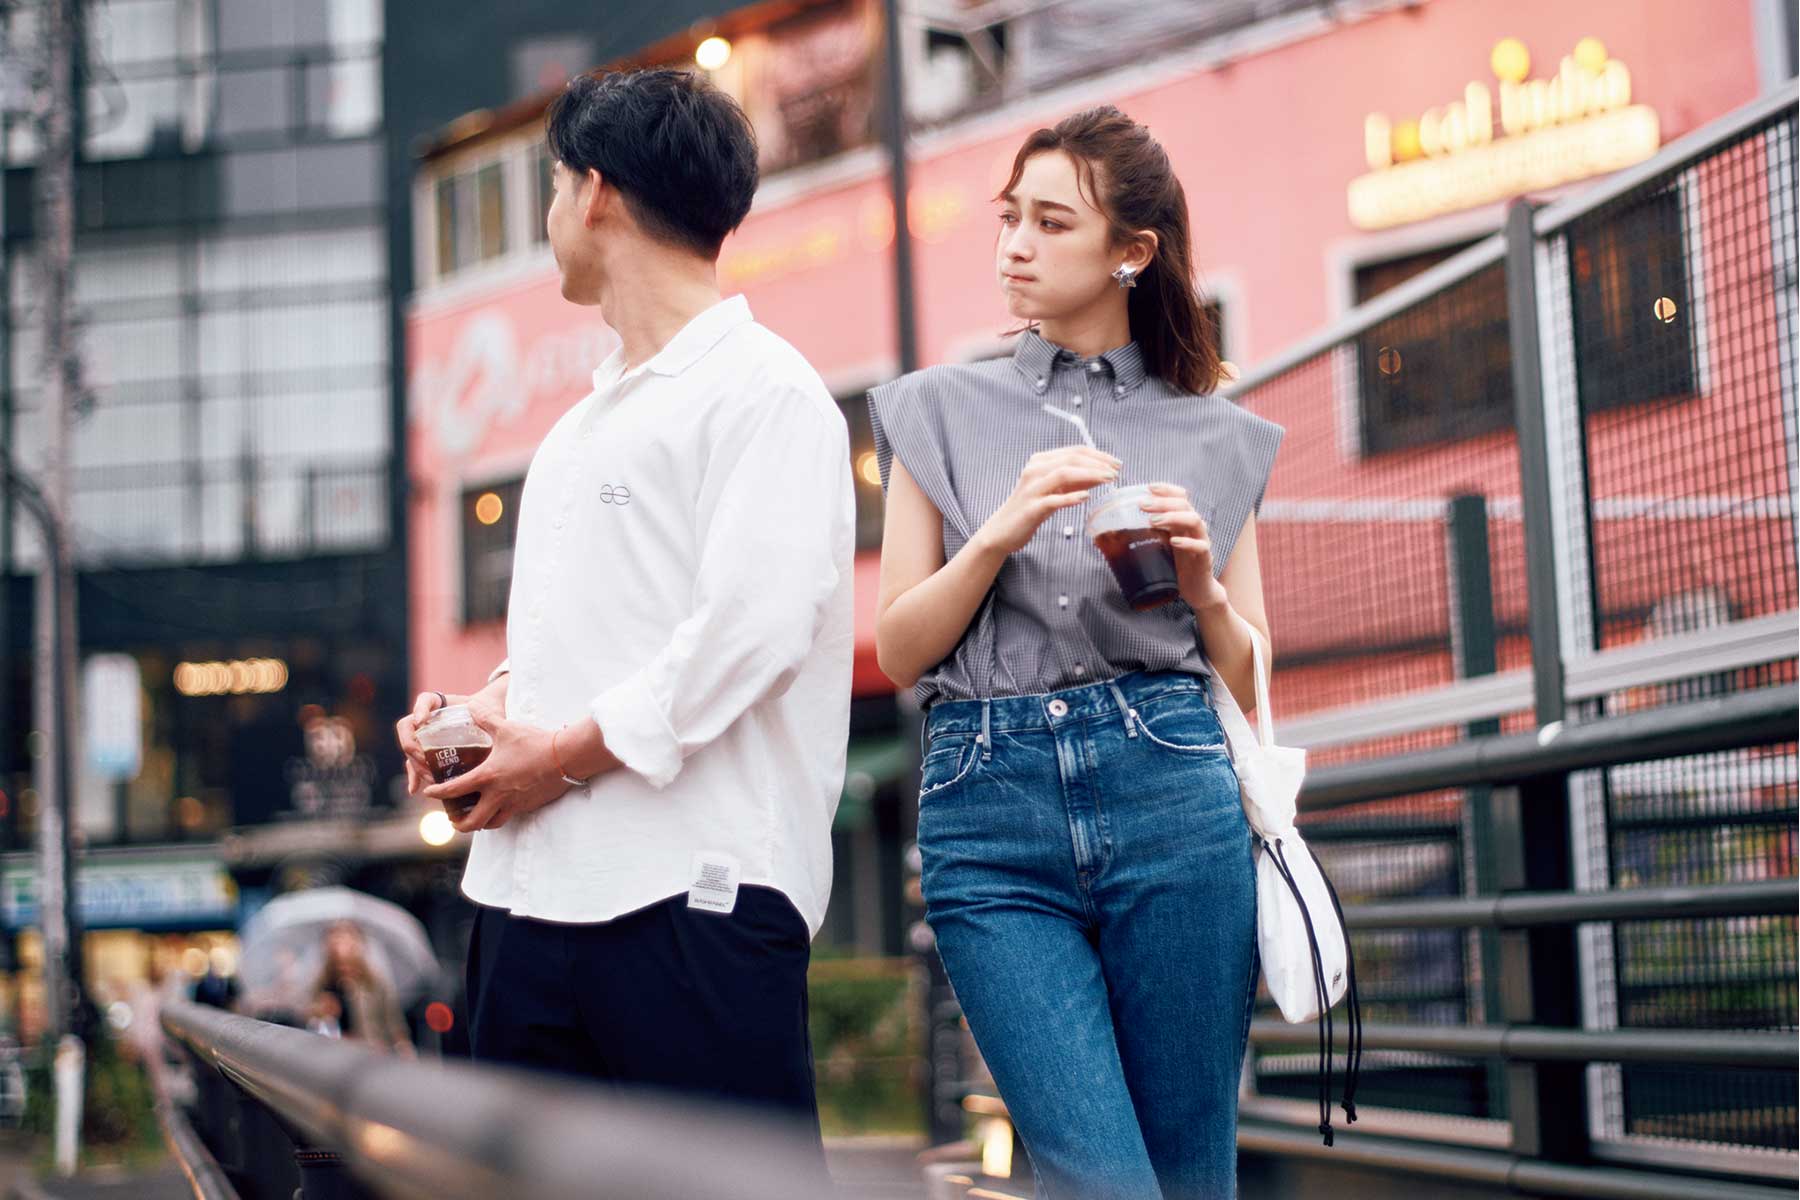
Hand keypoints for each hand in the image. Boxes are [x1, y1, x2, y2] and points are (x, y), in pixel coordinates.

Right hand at [395, 676, 508, 795]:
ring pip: (411, 751)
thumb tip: (492, 724)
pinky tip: (414, 789)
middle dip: (415, 748)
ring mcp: (425, 737)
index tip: (422, 720)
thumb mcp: (488, 710)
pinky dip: (414, 777)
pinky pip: (416, 764)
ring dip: (417, 765)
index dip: (419, 709)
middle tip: (426, 761)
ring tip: (431, 778)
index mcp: (439, 704)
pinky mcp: (429, 754)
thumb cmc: (488, 712)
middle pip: (409, 731)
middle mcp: (427, 719)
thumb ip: (488, 716)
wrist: (489, 721)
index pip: (425, 701)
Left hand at [422, 707, 568, 832]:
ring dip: (479, 824)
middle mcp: (498, 795)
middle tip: (452, 819)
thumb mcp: (506, 728)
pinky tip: (500, 807)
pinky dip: (499, 815)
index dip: (438, 793)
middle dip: (458, 824)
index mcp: (488, 776)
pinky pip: (509, 816)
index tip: (428, 793)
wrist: (565, 756)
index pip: (455, 789)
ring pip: (491, 824)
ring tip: (474, 817)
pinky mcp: (528, 805)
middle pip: (472, 822)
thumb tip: (471, 707)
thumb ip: (486, 719)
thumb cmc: (534, 742)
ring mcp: (514, 803)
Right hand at [976, 447, 1120, 555]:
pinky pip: (1053, 500)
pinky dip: (1071, 497)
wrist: (1003, 530)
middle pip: (1071, 459)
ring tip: (1108, 480)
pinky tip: (1086, 497)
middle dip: (1098, 463)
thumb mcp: (1054, 490)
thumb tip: (1101, 473)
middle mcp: (1035, 470)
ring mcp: (1032, 489)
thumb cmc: (1030, 509)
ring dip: (1089, 475)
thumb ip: (1074, 481)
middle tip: (1117, 471)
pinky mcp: (1031, 508)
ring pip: (1063, 474)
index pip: (1074, 451)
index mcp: (1040, 462)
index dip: (1098, 455)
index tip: (1116, 463)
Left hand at [1142, 483, 1228, 611]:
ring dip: (1172, 517)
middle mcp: (1194, 528)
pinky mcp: (1205, 558)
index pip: (1180, 497)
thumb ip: (1144, 536)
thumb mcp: (1158, 547)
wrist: (1196, 589)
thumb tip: (1107, 534)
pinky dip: (1187, 542)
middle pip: (1183, 505)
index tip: (1148, 487)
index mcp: (1183, 522)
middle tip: (1142, 505)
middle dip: (1162, 502)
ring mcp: (1201, 541)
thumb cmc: (1175, 566)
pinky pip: (1200, 546)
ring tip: (1153, 521)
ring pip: (1194, 520)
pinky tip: (1174, 541)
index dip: (1166, 490)